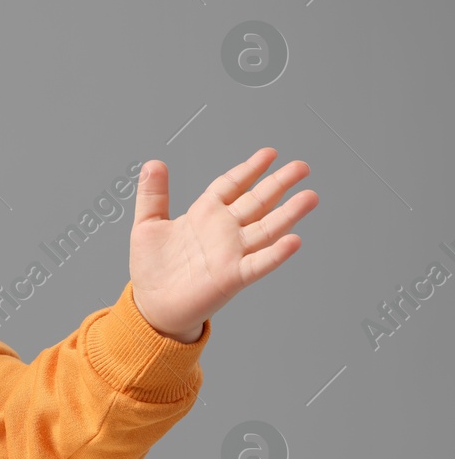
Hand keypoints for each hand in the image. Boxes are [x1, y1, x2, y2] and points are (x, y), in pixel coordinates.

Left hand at [128, 148, 316, 342]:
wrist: (151, 305)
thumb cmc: (151, 267)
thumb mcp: (147, 224)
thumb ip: (152, 194)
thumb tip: (153, 163)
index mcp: (205, 214)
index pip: (233, 185)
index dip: (250, 169)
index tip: (270, 153)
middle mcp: (224, 230)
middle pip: (257, 201)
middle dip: (279, 183)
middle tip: (302, 167)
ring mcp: (231, 253)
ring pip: (266, 228)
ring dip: (289, 213)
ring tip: (310, 196)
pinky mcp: (231, 277)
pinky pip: (258, 264)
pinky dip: (276, 253)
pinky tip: (293, 240)